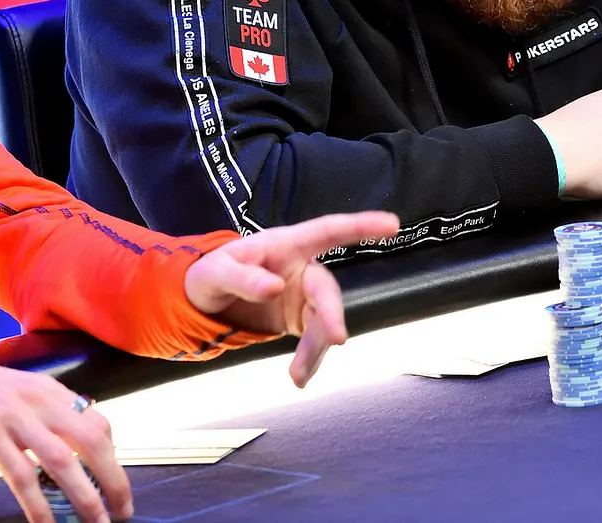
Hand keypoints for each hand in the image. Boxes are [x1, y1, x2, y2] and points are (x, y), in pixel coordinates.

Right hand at [0, 357, 127, 522]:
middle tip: (121, 510)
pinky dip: (38, 505)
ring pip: (62, 462)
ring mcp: (16, 419)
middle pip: (92, 441)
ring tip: (96, 521)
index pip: (98, 423)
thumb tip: (82, 443)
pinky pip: (21, 477)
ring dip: (84, 497)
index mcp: (53, 392)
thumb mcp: (27, 393)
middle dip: (113, 479)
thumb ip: (53, 413)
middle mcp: (41, 402)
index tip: (115, 482)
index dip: (113, 457)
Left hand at [184, 211, 399, 385]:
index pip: (326, 231)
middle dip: (332, 313)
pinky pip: (314, 340)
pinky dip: (310, 359)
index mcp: (285, 245)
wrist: (208, 300)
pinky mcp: (301, 320)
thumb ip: (243, 278)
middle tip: (338, 337)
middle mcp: (302, 268)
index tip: (392, 224)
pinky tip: (300, 377)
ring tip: (298, 374)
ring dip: (316, 348)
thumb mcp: (215, 273)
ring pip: (323, 321)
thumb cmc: (213, 273)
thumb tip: (274, 287)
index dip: (360, 225)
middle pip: (326, 289)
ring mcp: (304, 296)